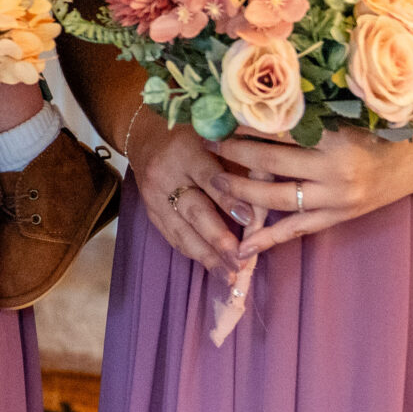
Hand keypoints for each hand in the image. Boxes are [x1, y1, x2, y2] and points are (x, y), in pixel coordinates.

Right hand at [127, 117, 246, 275]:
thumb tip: (267, 193)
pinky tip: (210, 266)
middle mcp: (166, 173)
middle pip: (193, 210)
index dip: (229, 199)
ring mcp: (154, 195)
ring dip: (206, 256)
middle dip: (218, 239)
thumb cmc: (192, 136)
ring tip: (227, 275)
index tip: (249, 219)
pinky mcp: (149, 211)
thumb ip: (239, 162)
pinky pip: (172, 236)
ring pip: (180, 230)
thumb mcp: (215, 139)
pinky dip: (193, 253)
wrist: (146, 135)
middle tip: (239, 260)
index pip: (209, 177)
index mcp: (185, 150)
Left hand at [205, 127, 412, 254]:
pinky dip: (268, 240)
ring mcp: (336, 198)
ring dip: (242, 190)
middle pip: (272, 163)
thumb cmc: (376, 133)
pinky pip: (296, 231)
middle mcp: (335, 169)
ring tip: (215, 181)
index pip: (280, 129)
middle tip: (207, 143)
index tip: (219, 116)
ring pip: (278, 198)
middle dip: (235, 153)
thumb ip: (307, 116)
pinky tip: (242, 248)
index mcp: (335, 137)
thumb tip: (255, 105)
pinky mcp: (337, 218)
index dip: (246, 123)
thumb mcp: (344, 117)